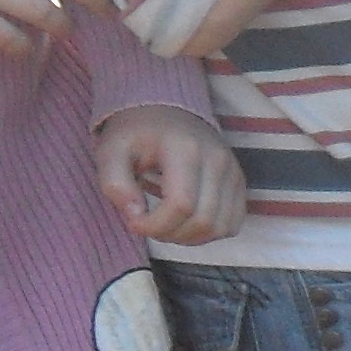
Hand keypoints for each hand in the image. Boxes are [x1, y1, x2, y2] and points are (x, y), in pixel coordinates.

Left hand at [93, 104, 242, 243]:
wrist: (167, 112)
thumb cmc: (136, 133)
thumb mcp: (111, 151)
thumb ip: (115, 184)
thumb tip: (135, 217)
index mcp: (185, 149)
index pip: (181, 205)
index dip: (155, 225)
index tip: (133, 223)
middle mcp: (217, 161)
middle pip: (203, 221)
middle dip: (171, 235)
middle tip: (148, 226)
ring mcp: (233, 173)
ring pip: (220, 228)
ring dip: (190, 238)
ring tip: (166, 226)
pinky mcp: (240, 184)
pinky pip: (232, 224)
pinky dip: (209, 234)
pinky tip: (186, 223)